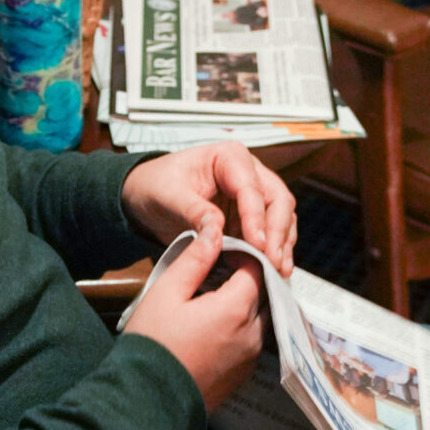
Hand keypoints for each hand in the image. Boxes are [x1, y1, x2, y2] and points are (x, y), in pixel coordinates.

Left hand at [121, 143, 296, 273]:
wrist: (148, 194)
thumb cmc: (157, 184)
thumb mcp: (168, 195)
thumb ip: (192, 210)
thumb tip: (216, 228)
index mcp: (230, 158)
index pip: (252, 189)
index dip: (257, 218)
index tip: (257, 245)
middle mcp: (249, 173)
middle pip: (278, 201)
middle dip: (277, 233)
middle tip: (272, 262)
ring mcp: (253, 195)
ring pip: (281, 217)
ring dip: (281, 244)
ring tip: (277, 271)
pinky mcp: (250, 217)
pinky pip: (271, 233)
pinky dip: (274, 250)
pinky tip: (273, 271)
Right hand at [125, 216, 265, 410]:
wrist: (148, 401)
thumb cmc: (152, 343)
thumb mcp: (166, 292)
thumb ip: (194, 260)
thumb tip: (214, 232)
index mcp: (235, 308)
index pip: (256, 268)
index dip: (243, 254)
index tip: (223, 251)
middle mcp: (253, 333)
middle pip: (265, 293)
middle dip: (251, 277)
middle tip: (224, 271)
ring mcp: (250, 357)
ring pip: (262, 318)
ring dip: (249, 303)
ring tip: (220, 297)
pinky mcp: (243, 375)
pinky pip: (255, 341)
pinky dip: (245, 326)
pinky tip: (218, 325)